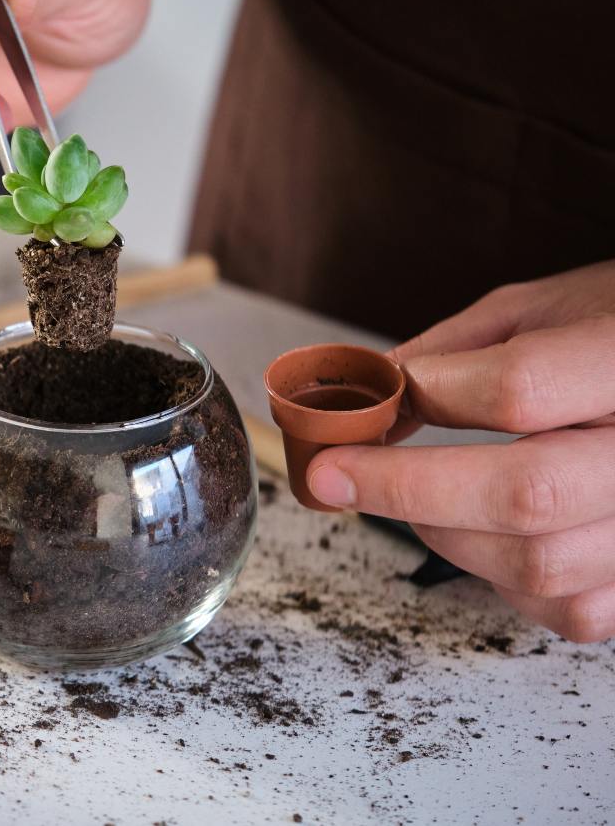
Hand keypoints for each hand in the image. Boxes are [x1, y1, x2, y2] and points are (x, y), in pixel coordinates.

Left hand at [306, 261, 614, 641]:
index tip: (365, 406)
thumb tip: (366, 396)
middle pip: (526, 493)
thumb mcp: (537, 310)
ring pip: (539, 563)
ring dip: (446, 535)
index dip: (428, 398)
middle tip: (333, 478)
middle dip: (406, 489)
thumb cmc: (612, 329)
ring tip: (412, 499)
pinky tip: (483, 537)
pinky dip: (504, 581)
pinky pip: (569, 609)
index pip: (519, 389)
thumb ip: (453, 352)